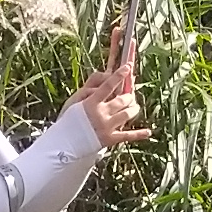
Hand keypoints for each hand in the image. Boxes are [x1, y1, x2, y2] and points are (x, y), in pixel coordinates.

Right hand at [71, 27, 144, 144]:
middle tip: (130, 96)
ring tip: (134, 107)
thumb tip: (104, 78)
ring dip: (133, 109)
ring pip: (127, 115)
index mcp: (91, 102)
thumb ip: (89, 87)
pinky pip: (127, 136)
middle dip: (128, 97)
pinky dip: (139, 134)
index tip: (127, 67)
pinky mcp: (110, 139)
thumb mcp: (74, 100)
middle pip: (122, 100)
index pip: (108, 85)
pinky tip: (148, 132)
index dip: (119, 75)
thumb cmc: (68, 120)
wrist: (63, 144)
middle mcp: (101, 113)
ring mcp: (107, 127)